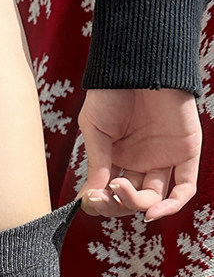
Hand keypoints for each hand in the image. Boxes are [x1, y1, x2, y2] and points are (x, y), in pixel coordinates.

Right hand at [76, 88, 202, 221]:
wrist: (136, 64)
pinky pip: (184, 188)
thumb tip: (90, 200)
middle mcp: (142, 161)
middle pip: (133, 200)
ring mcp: (164, 158)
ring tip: (121, 189)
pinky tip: (152, 212)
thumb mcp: (95, 132)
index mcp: (118, 157)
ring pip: (155, 198)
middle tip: (106, 193)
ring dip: (137, 204)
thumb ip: (97, 166)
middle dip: (117, 204)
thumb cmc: (110, 93)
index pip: (113, 194)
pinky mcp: (185, 152)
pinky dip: (171, 205)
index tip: (90, 199)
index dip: (102, 203)